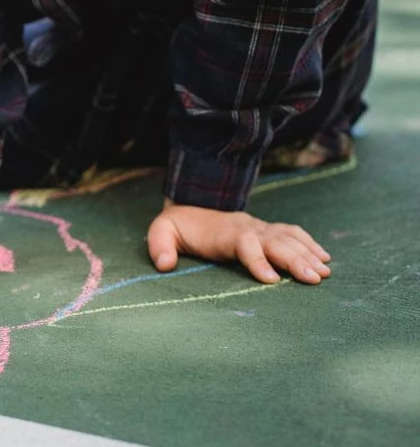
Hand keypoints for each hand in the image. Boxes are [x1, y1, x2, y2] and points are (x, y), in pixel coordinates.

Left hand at [148, 198, 331, 284]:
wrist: (190, 206)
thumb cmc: (177, 227)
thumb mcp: (161, 232)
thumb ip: (160, 247)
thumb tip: (164, 265)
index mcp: (224, 232)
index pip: (244, 244)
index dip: (257, 260)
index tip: (271, 280)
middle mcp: (247, 228)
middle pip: (275, 242)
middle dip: (295, 260)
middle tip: (315, 279)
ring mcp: (260, 227)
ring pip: (289, 238)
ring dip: (308, 254)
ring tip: (325, 273)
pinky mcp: (267, 230)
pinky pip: (293, 233)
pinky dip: (310, 244)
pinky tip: (325, 258)